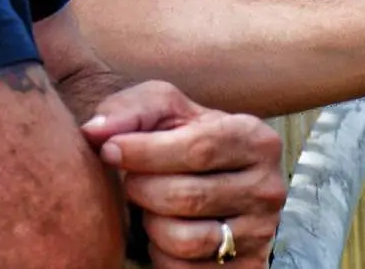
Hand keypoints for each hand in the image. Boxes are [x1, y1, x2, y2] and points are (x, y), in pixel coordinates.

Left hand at [82, 82, 285, 268]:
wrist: (210, 181)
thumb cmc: (182, 141)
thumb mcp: (166, 111)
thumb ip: (131, 111)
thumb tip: (95, 133)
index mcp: (258, 140)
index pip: (199, 149)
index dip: (144, 152)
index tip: (110, 150)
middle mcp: (268, 187)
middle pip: (187, 196)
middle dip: (142, 189)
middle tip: (132, 181)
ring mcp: (262, 232)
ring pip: (185, 239)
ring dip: (151, 224)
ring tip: (150, 206)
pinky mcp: (247, 266)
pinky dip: (161, 254)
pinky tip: (165, 230)